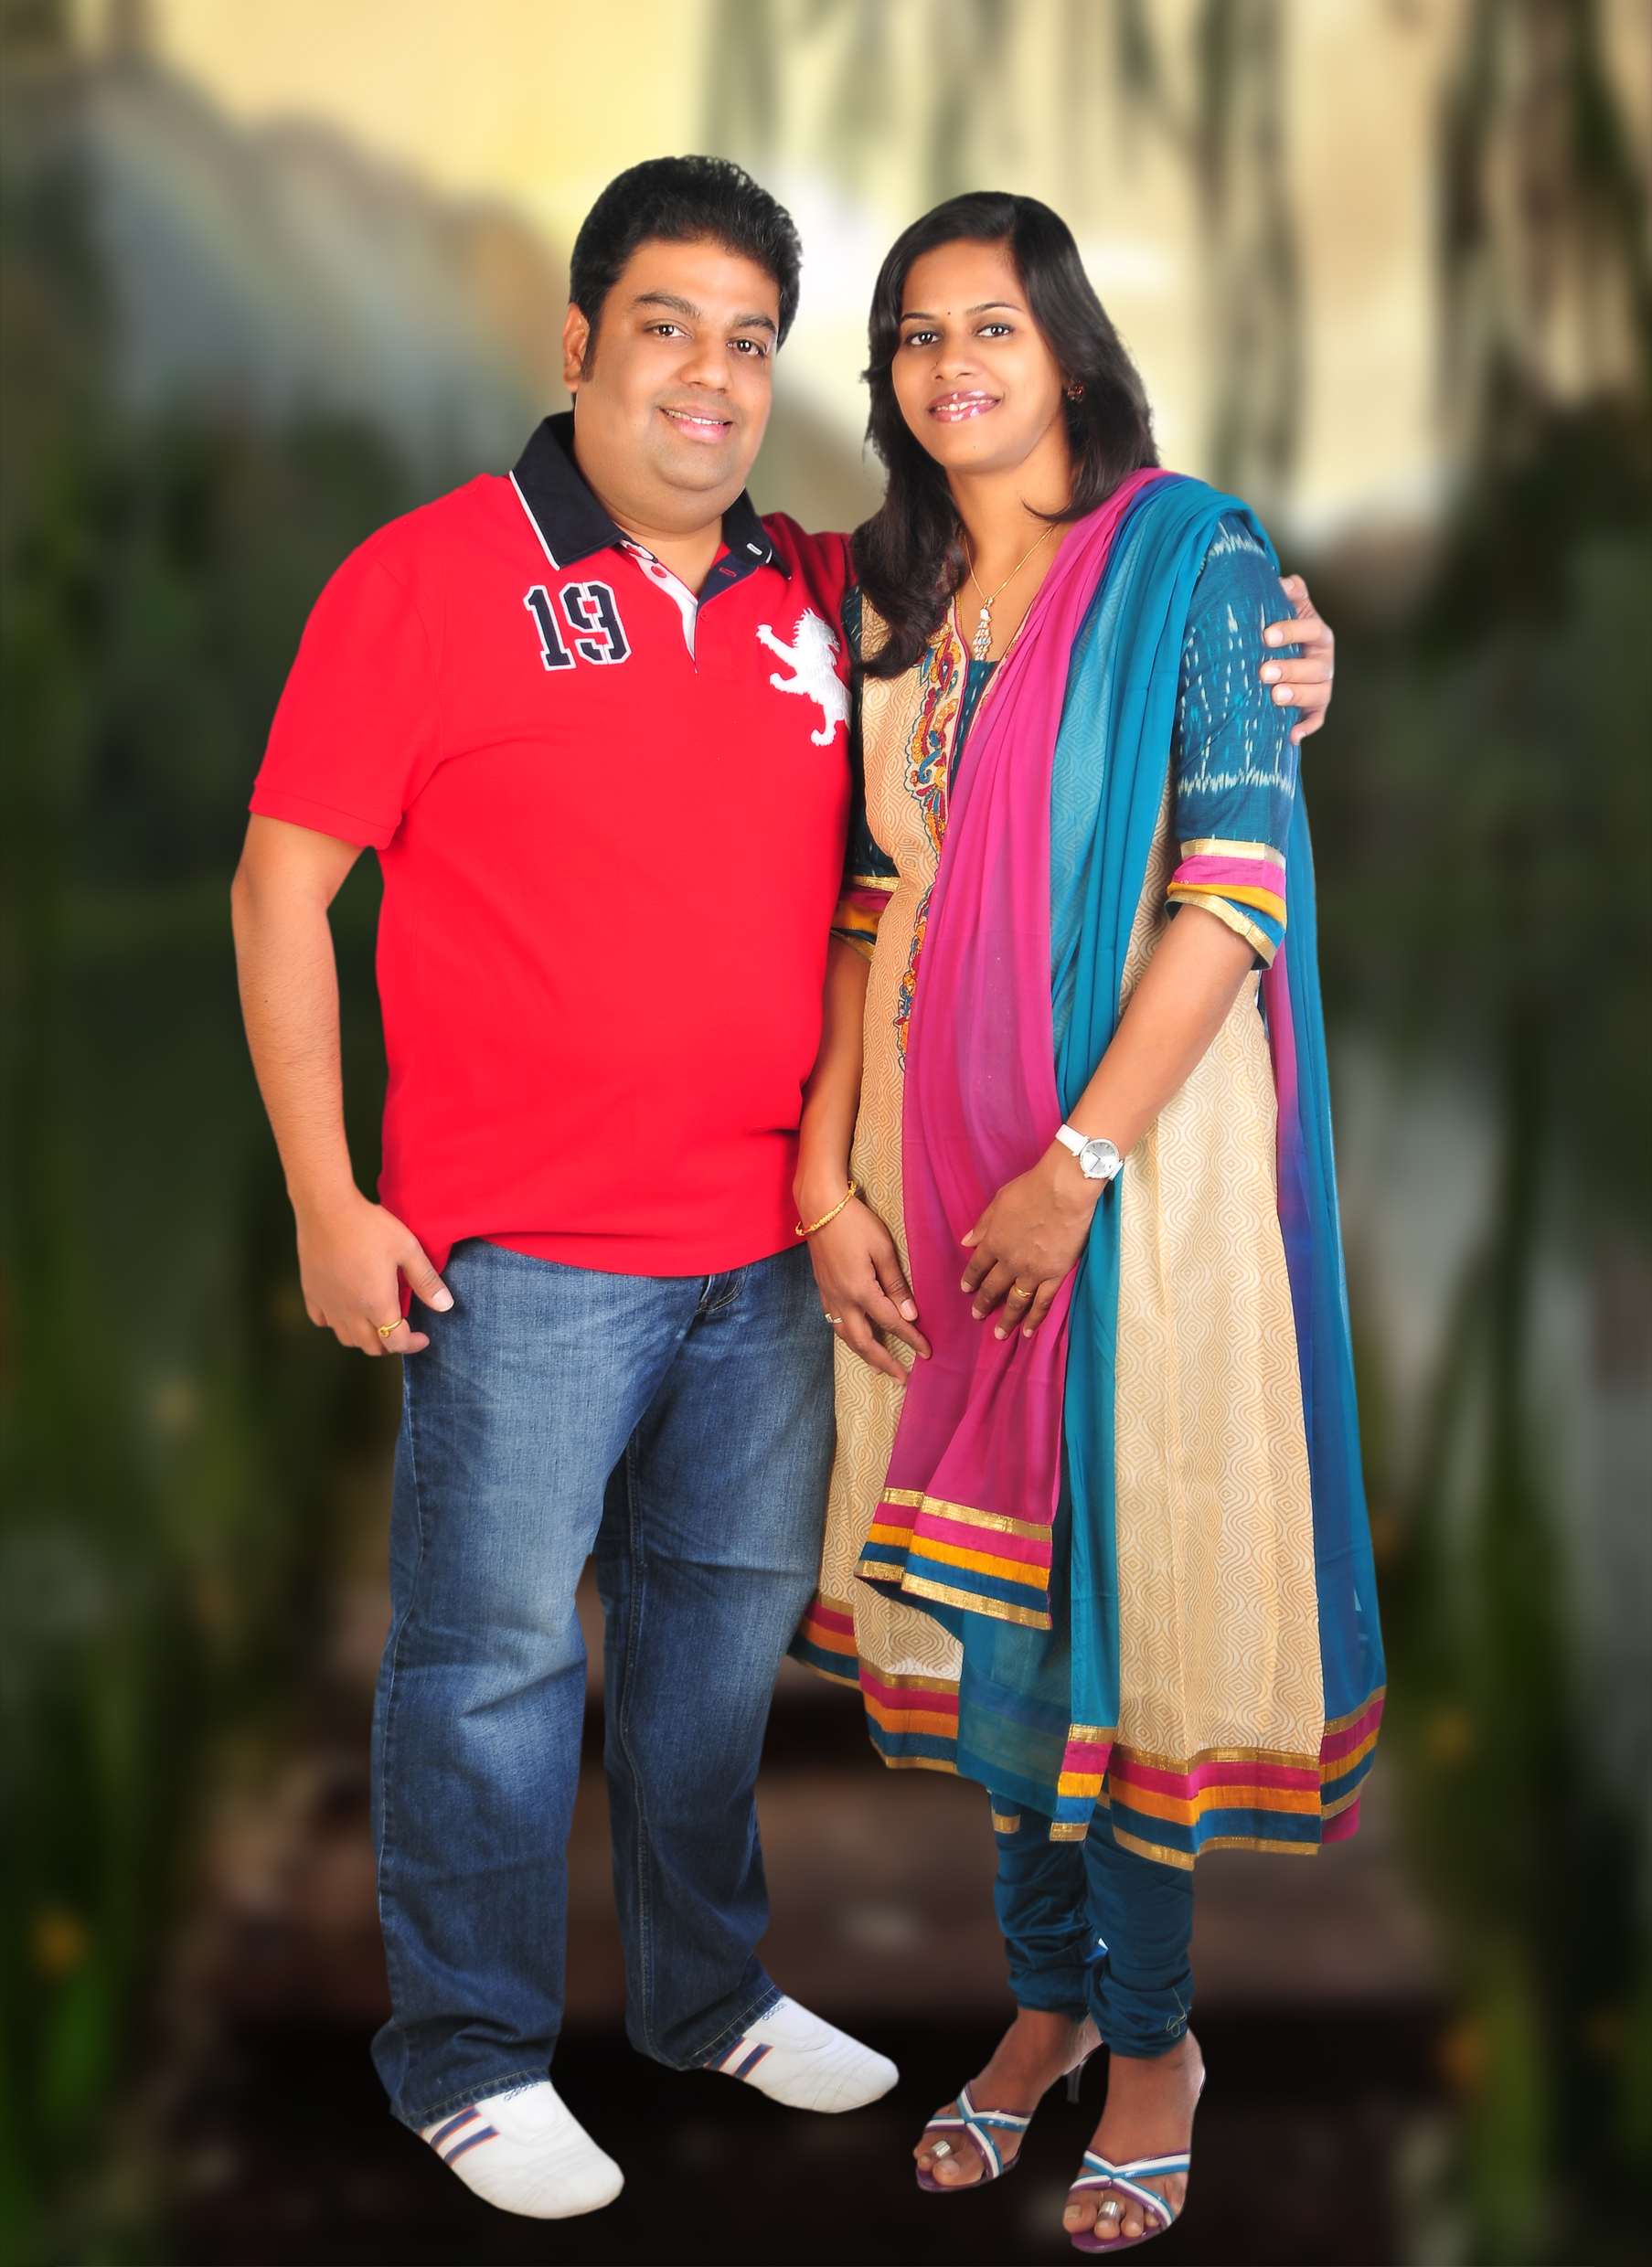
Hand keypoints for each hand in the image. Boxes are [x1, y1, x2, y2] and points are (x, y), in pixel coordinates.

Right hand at [295, 1189, 451, 1354]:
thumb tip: (445, 1306)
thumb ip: (426, 1280)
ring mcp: (327, 1303)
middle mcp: (350, 1310)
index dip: (412, 1344)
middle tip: (402, 1332)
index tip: (423, 1337)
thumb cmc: (370, 1226)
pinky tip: (345, 1310)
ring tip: (377, 1324)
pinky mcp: (311, 1292)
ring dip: (365, 1338)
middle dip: (390, 1345)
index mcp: (376, 1303)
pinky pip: (321, 1320)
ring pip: (346, 1338)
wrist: (326, 1208)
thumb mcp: (408, 1249)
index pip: (396, 1341)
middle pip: (370, 1346)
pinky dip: (336, 1323)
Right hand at [805, 1197, 930, 1380]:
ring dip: (864, 1353)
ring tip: (878, 1365)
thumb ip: (895, 1284)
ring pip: (845, 1335)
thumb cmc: (855, 1223)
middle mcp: (842, 1300)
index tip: (927, 1353)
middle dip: (884, 1361)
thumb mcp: (882, 1249)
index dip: (911, 1339)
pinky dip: (847, 1336)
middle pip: (863, 1341)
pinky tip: (854, 1337)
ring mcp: (829, 1296)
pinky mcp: (822, 1288)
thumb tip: (908, 1314)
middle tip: (902, 1377)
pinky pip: (834, 1322)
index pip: (891, 1323)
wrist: (819, 1207)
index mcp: (860, 1291)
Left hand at [960, 1147, 1100, 1337]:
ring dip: (1006, 1320)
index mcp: (993, 1241)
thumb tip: (967, 1241)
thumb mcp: (999, 1201)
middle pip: (993, 1288)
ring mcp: (1033, 1272)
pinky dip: (1035, 1319)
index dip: (971, 1279)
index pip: (977, 1266)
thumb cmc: (1031, 1189)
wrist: (1063, 1191)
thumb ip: (984, 1225)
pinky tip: (1029, 1332)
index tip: (966, 1289)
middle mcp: (1009, 1261)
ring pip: (1015, 1302)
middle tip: (977, 1316)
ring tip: (999, 1334)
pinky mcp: (1055, 1275)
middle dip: (983, 1304)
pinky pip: (1042, 1303)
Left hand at [1262, 573, 1334, 744]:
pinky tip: (1291, 736)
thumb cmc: (1278, 632)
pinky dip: (1306, 728)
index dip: (1292, 631)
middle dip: (1291, 668)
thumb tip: (1286, 581)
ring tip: (1275, 696)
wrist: (1278, 657)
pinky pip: (1316, 720)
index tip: (1266, 636)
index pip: (1312, 629)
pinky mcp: (1315, 708)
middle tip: (1264, 671)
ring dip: (1298, 695)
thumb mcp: (1285, 610)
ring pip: (1318, 693)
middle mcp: (1324, 661)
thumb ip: (1289, 594)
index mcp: (1319, 634)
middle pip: (1316, 666)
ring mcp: (1322, 686)